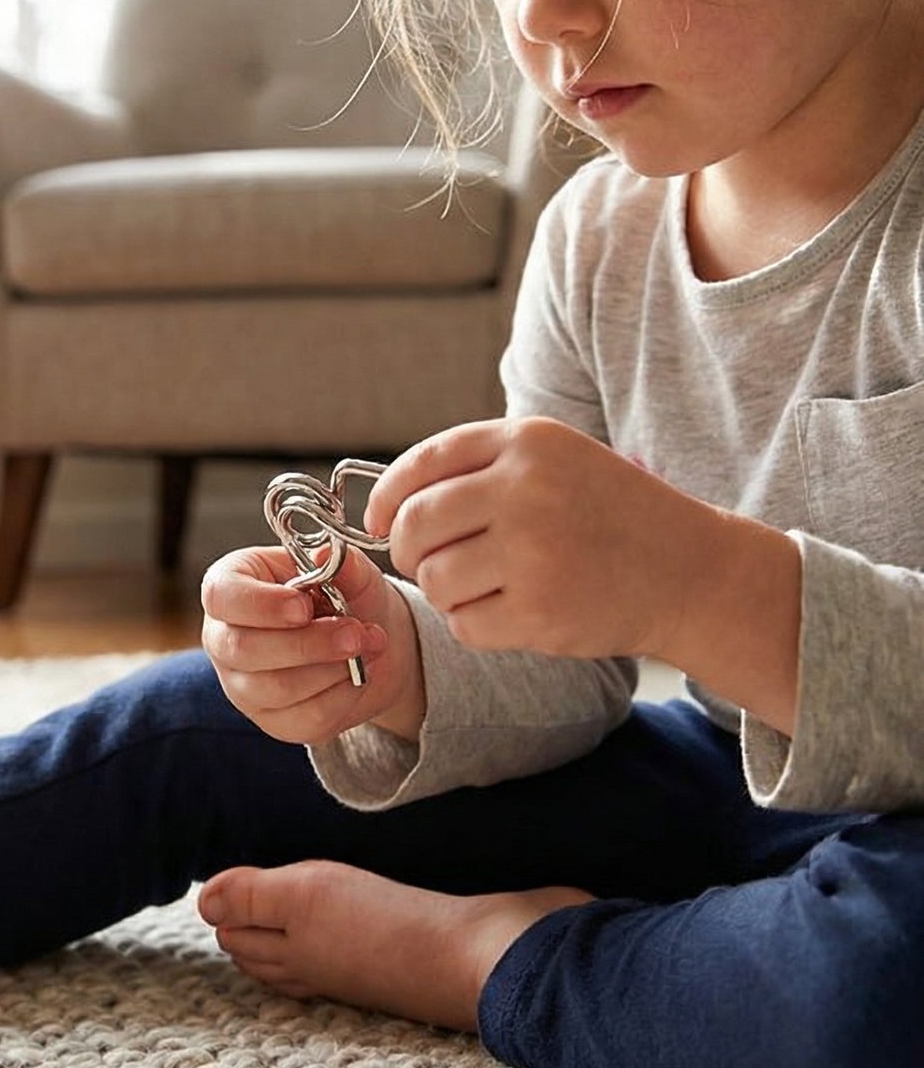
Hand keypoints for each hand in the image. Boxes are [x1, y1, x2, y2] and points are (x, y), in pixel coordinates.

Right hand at [200, 544, 423, 745]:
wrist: (368, 641)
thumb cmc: (344, 595)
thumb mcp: (349, 571)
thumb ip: (341, 563)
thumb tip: (323, 555)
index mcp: (230, 587)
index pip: (221, 596)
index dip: (260, 605)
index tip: (304, 607)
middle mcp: (224, 638)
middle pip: (243, 649)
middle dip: (306, 643)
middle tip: (355, 632)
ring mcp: (243, 686)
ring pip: (275, 688)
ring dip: (331, 669)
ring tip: (368, 646)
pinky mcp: (272, 721)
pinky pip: (304, 718)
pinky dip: (342, 696)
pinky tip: (359, 674)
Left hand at [366, 416, 720, 660]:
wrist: (690, 572)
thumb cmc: (608, 515)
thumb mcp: (554, 461)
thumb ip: (480, 468)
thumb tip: (387, 501)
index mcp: (528, 443)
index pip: (422, 464)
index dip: (386, 497)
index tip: (377, 522)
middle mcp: (527, 490)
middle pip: (414, 525)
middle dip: (407, 550)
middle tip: (425, 561)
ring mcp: (533, 553)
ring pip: (432, 579)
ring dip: (444, 590)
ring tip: (484, 586)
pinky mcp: (540, 612)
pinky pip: (463, 624)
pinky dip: (474, 625)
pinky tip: (511, 611)